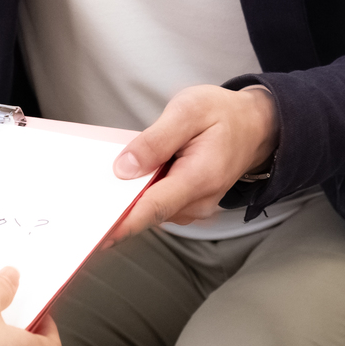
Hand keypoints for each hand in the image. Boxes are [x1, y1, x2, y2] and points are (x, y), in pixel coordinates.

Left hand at [104, 84, 277, 242]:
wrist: (254, 126)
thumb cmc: (223, 115)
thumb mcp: (188, 110)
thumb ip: (156, 140)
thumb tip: (124, 168)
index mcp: (199, 177)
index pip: (154, 208)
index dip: (122, 223)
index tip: (97, 234)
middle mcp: (199, 201)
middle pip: (148, 213)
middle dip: (118, 206)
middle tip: (89, 193)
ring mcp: (195, 207)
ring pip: (151, 210)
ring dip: (131, 197)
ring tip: (118, 172)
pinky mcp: (189, 205)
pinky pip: (159, 204)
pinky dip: (143, 193)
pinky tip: (137, 175)